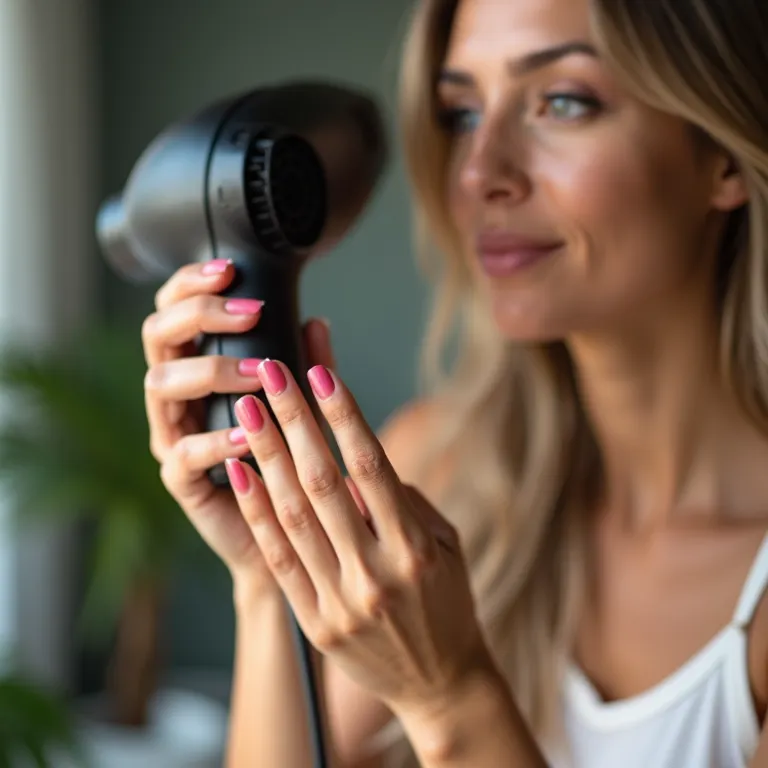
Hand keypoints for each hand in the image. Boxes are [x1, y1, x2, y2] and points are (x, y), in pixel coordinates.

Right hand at [141, 258, 334, 600]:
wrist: (289, 529)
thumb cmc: (294, 458)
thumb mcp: (304, 406)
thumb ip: (307, 366)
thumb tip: (318, 322)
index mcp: (198, 366)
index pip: (174, 310)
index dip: (191, 284)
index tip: (231, 270)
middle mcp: (178, 397)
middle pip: (157, 336)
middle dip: (200, 315)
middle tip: (252, 314)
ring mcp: (172, 436)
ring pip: (161, 387)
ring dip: (211, 371)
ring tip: (261, 374)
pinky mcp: (180, 479)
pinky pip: (180, 453)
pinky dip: (214, 441)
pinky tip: (249, 436)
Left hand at [224, 358, 494, 716]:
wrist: (440, 682)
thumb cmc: (447, 601)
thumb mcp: (446, 544)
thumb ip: (403, 501)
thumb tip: (355, 459)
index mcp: (415, 547)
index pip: (371, 465)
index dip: (341, 415)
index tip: (318, 372)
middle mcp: (376, 572)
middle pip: (323, 482)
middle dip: (293, 420)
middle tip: (269, 373)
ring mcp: (341, 600)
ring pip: (293, 514)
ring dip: (266, 456)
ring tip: (245, 410)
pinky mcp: (315, 621)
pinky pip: (279, 558)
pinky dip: (257, 512)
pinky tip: (239, 471)